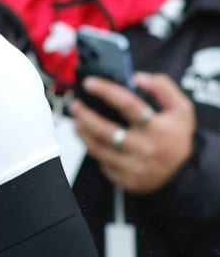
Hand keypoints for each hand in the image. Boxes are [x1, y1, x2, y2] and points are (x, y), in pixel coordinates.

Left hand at [69, 73, 194, 193]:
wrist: (182, 174)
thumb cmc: (175, 136)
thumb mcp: (181, 109)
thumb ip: (163, 87)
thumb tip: (137, 77)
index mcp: (158, 129)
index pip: (128, 105)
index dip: (106, 91)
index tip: (89, 83)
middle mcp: (145, 148)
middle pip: (106, 131)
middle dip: (85, 116)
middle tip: (75, 104)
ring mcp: (134, 166)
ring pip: (98, 148)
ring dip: (82, 132)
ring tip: (77, 120)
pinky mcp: (125, 179)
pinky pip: (101, 163)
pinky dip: (91, 148)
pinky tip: (87, 137)